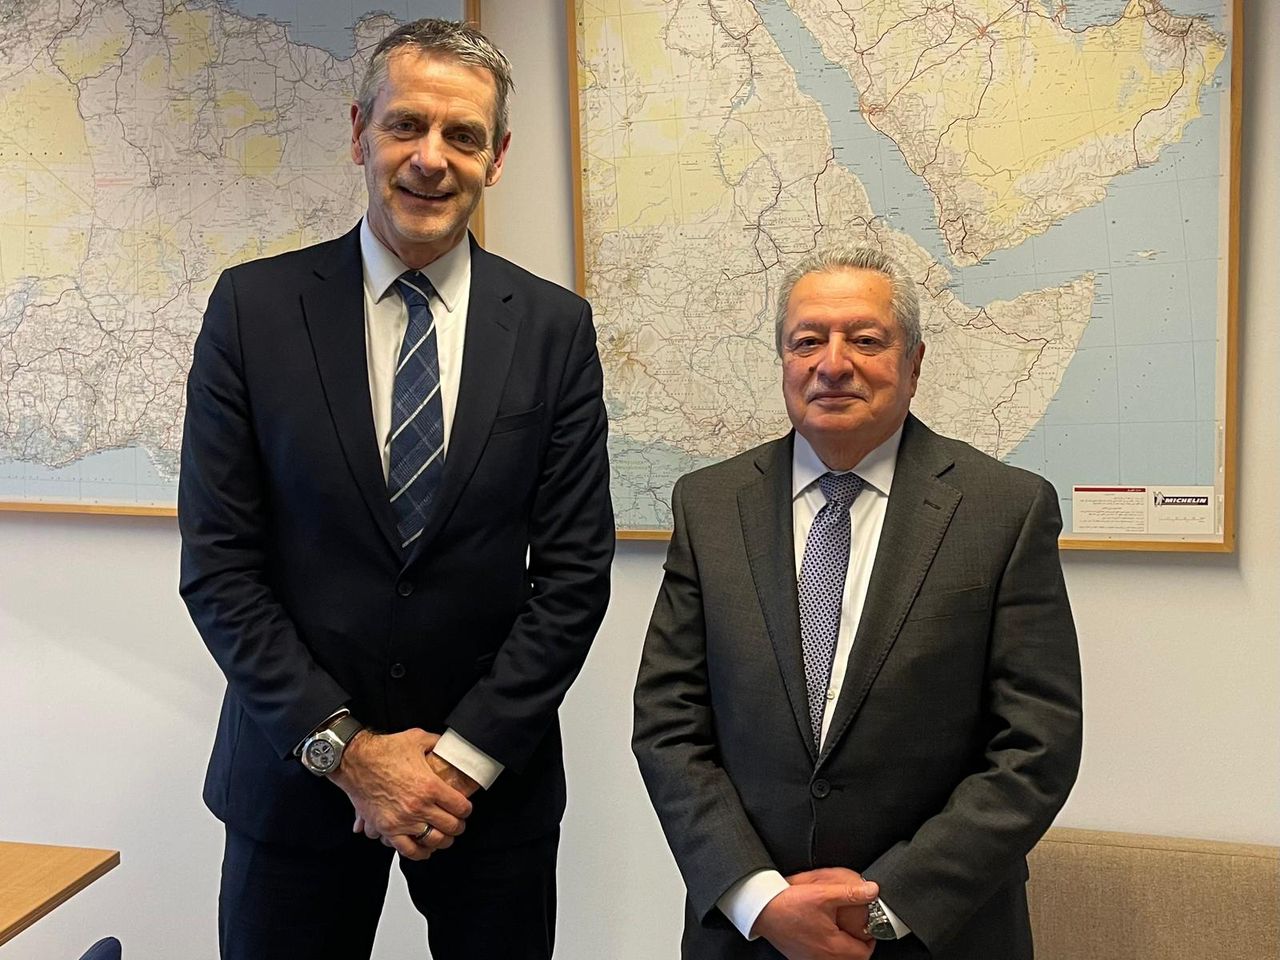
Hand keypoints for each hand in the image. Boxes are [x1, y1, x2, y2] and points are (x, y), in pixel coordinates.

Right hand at [331, 729, 471, 860]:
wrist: (355, 761)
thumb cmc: (383, 750)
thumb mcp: (418, 738)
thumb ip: (437, 742)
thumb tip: (449, 745)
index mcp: (430, 786)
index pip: (460, 807)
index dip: (467, 809)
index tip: (465, 809)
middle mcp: (418, 806)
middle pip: (451, 826)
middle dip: (458, 826)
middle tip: (458, 822)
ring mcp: (403, 820)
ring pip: (433, 841)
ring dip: (443, 840)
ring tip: (445, 836)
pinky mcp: (388, 828)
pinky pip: (408, 850)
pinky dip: (420, 853)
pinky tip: (425, 849)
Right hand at [751, 870, 879, 959]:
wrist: (761, 910)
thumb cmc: (788, 904)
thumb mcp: (823, 894)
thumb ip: (850, 892)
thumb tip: (872, 890)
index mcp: (833, 946)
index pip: (864, 952)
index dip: (870, 938)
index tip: (868, 926)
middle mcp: (823, 958)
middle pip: (853, 959)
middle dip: (858, 945)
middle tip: (858, 929)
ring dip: (844, 948)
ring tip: (842, 931)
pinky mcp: (801, 957)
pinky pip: (822, 959)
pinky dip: (828, 950)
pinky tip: (823, 935)